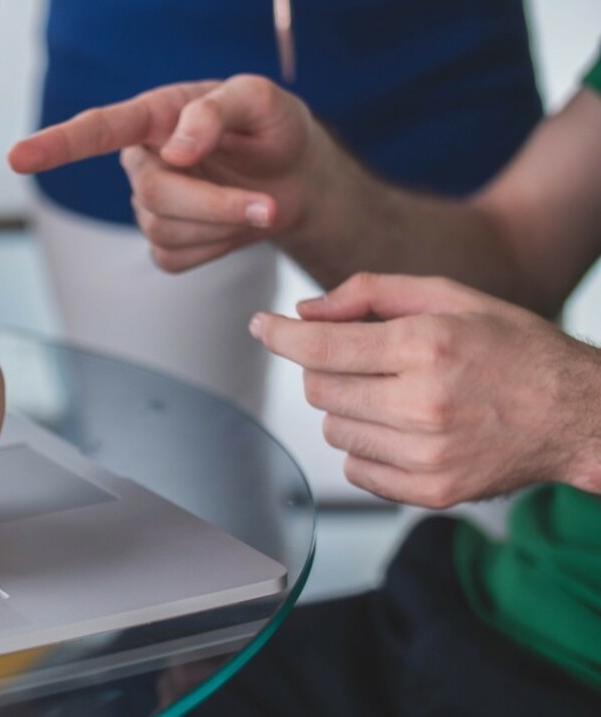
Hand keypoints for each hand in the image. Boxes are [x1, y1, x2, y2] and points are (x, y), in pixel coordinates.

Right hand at [9, 75, 323, 271]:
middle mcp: (143, 161)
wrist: (296, 178)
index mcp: (154, 116)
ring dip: (223, 225)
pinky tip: (233, 226)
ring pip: (165, 231)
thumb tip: (176, 150)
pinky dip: (216, 249)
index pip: (97, 130)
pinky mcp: (166, 244)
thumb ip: (216, 112)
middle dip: (213, 204)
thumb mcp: (260, 101)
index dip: (55, 146)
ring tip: (260, 204)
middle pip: (153, 195)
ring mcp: (150, 206)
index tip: (17, 158)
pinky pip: (176, 259)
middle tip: (268, 205)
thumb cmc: (272, 128)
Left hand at [250, 272, 600, 506]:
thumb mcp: (450, 296)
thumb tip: (305, 312)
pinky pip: (356, 470)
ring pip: (333, 430)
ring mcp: (427, 455)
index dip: (280, 336)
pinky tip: (402, 428)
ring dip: (347, 408)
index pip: (321, 347)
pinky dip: (365, 448)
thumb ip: (370, 293)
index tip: (261, 326)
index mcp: (426, 347)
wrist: (577, 414)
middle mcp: (423, 404)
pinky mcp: (432, 492)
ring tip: (394, 394)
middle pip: (319, 389)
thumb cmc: (513, 348)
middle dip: (326, 368)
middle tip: (363, 359)